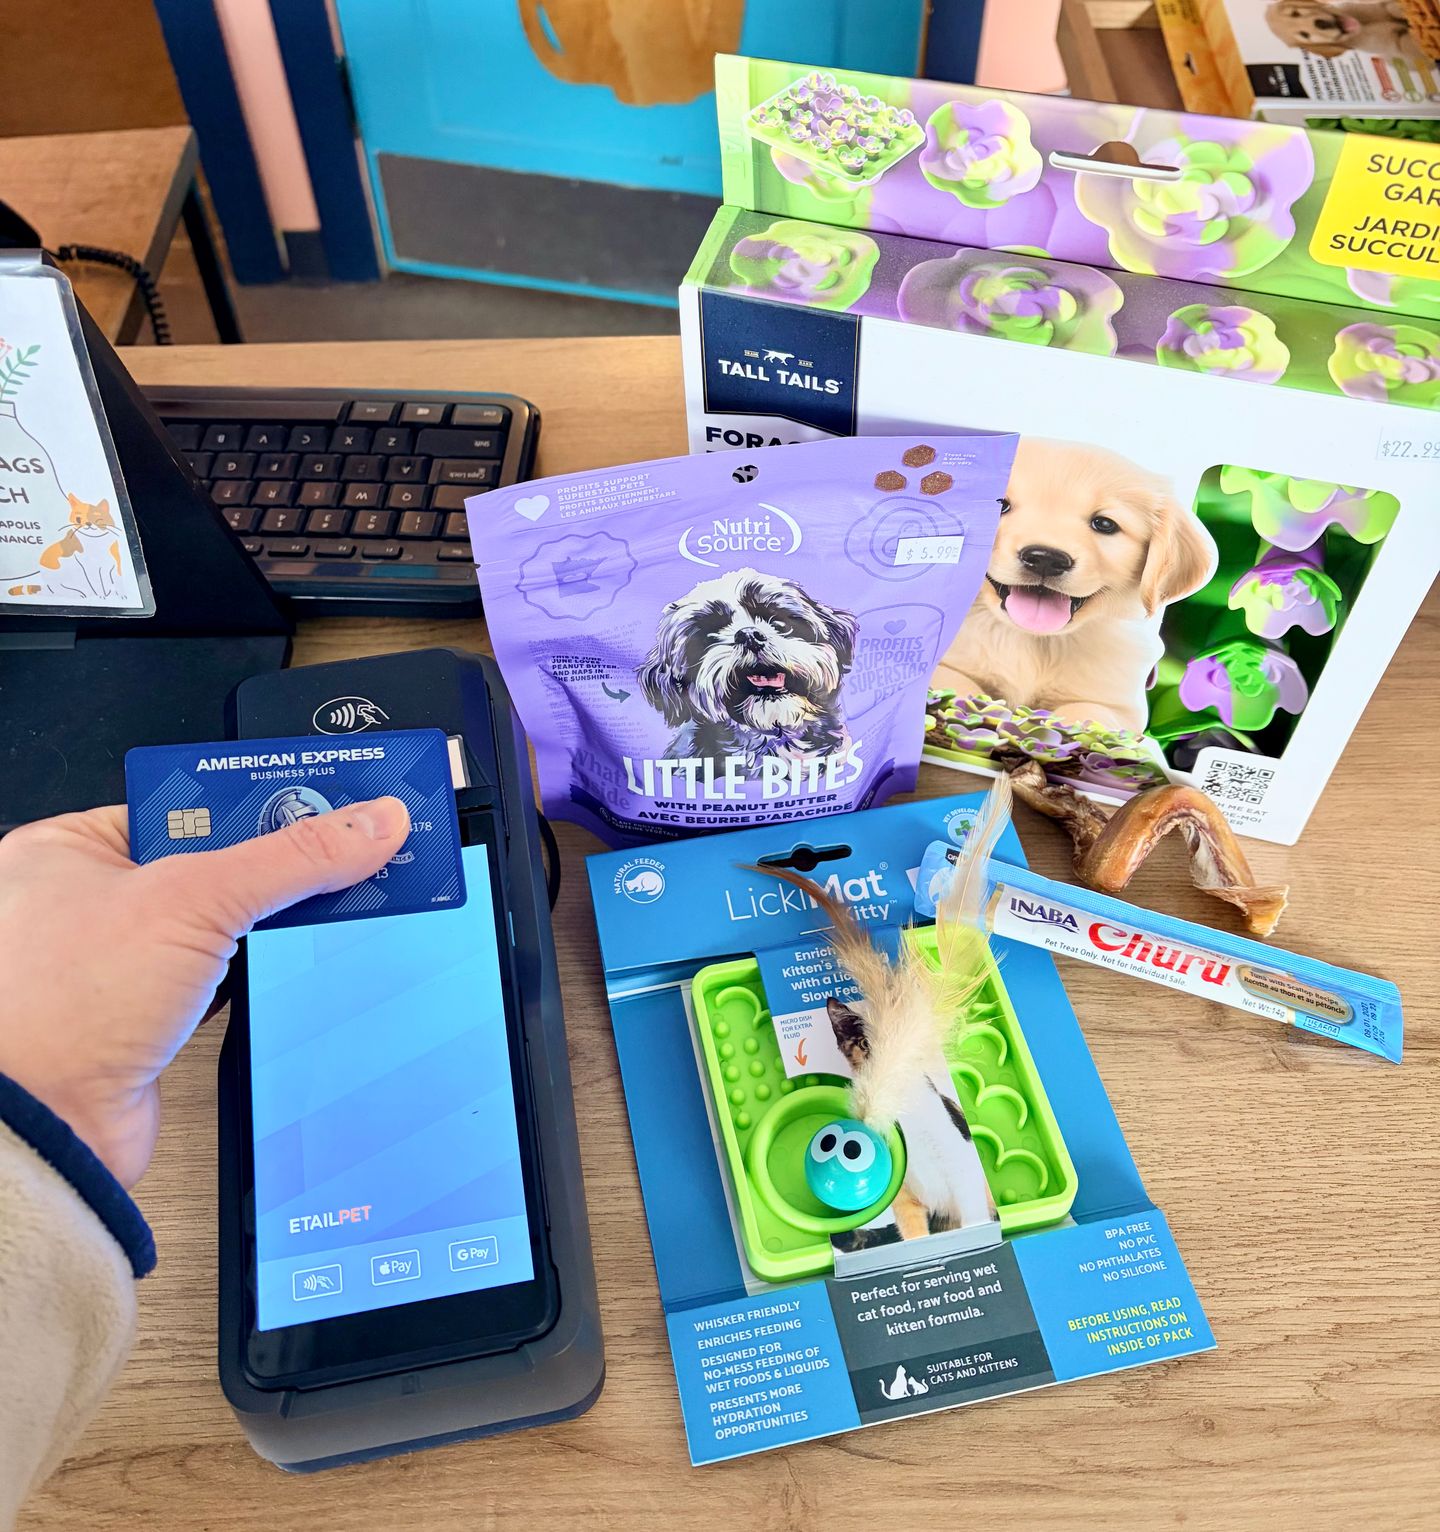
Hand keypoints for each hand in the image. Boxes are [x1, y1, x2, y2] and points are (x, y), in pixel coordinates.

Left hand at [0, 799, 409, 1187]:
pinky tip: (280, 968)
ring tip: (322, 907)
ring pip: (221, 926)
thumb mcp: (193, 899)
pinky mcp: (145, 1026)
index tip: (328, 799)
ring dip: (265, 927)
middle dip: (275, 866)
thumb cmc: (54, 1011)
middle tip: (344, 852)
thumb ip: (292, 856)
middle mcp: (89, 904)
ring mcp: (118, 969)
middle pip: (214, 863)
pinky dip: (253, 977)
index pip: (190, 802)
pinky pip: (221, 981)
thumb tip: (371, 822)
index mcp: (74, 850)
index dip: (262, 800)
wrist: (41, 1136)